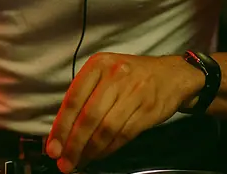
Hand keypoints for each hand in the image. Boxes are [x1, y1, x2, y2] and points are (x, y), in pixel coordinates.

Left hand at [46, 53, 196, 171]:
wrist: (173, 75)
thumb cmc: (132, 75)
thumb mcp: (106, 72)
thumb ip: (85, 95)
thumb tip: (62, 130)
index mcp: (98, 65)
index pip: (73, 100)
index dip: (61, 127)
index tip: (53, 148)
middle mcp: (115, 76)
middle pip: (88, 117)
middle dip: (74, 145)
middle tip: (65, 162)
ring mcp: (133, 92)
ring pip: (106, 129)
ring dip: (91, 150)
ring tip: (81, 161)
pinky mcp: (148, 109)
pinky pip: (123, 134)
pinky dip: (109, 149)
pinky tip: (100, 154)